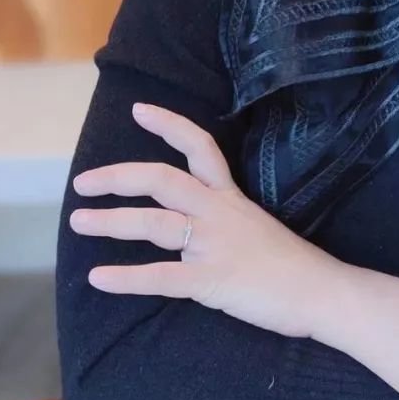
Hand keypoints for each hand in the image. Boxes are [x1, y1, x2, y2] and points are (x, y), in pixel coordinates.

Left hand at [69, 102, 328, 338]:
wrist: (320, 290)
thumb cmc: (291, 263)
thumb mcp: (255, 225)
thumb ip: (224, 219)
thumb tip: (194, 224)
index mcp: (231, 196)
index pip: (200, 146)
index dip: (169, 125)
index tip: (138, 109)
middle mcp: (219, 211)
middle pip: (161, 180)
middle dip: (118, 177)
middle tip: (83, 181)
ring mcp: (213, 244)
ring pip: (153, 223)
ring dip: (110, 221)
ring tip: (78, 221)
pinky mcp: (211, 280)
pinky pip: (160, 277)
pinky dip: (125, 278)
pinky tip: (97, 278)